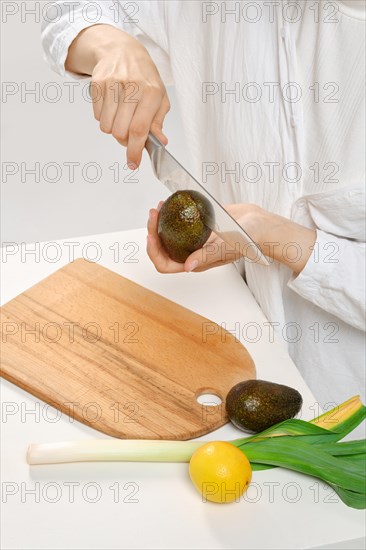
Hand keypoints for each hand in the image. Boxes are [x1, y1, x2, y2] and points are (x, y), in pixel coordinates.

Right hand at [66, 25, 169, 166]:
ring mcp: (112, 84)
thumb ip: (158, 122)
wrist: (122, 51)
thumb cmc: (144, 78)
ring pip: (106, 127)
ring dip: (113, 128)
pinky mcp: (97, 84)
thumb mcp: (159, 98)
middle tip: (128, 133)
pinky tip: (112, 105)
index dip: (135, 150)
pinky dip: (104, 117)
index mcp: (151, 92)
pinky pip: (97, 116)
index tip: (133, 164)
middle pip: (120, 132)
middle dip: (124, 140)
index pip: (139, 129)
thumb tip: (160, 141)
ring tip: (120, 116)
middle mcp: (132, 87)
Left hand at [146, 203, 261, 272]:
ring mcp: (195, 239)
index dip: (154, 252)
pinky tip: (169, 202)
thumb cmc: (250, 240)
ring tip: (158, 206)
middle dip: (152, 231)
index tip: (152, 234)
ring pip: (168, 234)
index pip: (166, 264)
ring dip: (159, 222)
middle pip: (163, 247)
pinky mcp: (199, 225)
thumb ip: (207, 256)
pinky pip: (179, 221)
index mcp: (196, 262)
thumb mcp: (227, 247)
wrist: (261, 224)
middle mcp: (192, 252)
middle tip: (153, 213)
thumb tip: (187, 267)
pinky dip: (171, 213)